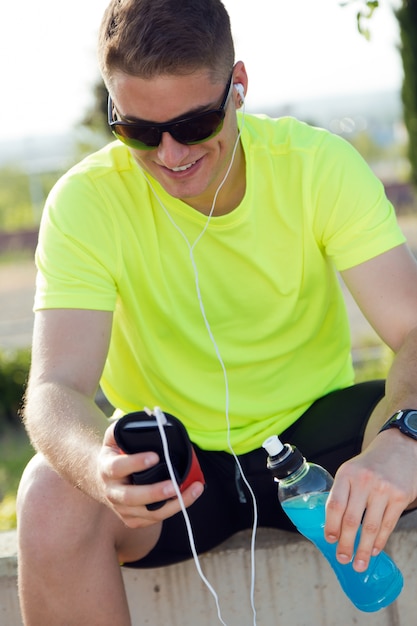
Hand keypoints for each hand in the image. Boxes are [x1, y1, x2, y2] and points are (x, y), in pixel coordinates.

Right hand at [97, 422, 203, 527]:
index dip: (135, 462)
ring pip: (147, 513)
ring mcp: (121, 509)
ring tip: (193, 490)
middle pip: (131, 497)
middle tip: (174, 485)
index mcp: (107, 469)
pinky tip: (188, 497)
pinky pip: (154, 519)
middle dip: (154, 492)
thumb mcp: (113, 438)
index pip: (118, 467)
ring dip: (173, 504)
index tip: (155, 456)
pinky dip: (173, 509)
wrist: (99, 480)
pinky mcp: (132, 520)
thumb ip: (124, 428)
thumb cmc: (114, 454)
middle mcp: (112, 492)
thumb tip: (150, 421)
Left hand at [324, 429, 416, 571]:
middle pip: (351, 520)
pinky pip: (388, 525)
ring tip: (359, 563)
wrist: (399, 448)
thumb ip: (342, 493)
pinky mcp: (400, 497)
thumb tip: (332, 525)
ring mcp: (384, 489)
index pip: (334, 505)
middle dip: (346, 544)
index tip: (329, 540)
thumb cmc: (370, 464)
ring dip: (364, 549)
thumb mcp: (350, 470)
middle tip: (343, 559)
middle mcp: (364, 481)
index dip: (331, 526)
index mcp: (347, 474)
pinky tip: (375, 549)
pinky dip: (380, 541)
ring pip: (370, 527)